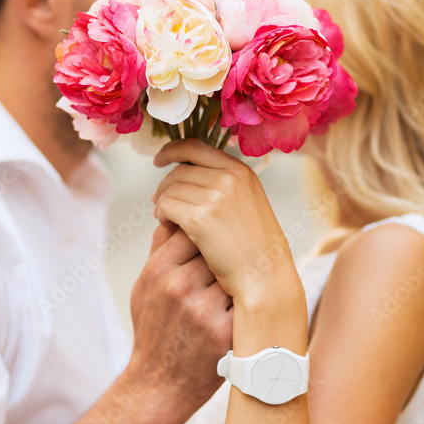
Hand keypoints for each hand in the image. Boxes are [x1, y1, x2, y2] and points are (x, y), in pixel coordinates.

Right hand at [127, 221, 232, 423]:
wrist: (159, 385)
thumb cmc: (153, 332)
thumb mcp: (143, 289)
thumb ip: (159, 251)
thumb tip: (178, 215)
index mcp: (158, 271)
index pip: (192, 229)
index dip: (208, 233)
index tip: (214, 241)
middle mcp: (179, 286)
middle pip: (218, 248)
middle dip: (227, 252)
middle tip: (233, 258)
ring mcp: (203, 309)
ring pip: (236, 271)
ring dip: (240, 274)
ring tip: (239, 282)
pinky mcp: (224, 330)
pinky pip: (245, 300)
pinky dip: (247, 300)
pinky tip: (246, 306)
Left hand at [152, 139, 300, 303]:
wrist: (264, 276)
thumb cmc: (255, 248)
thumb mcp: (248, 203)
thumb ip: (226, 185)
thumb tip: (190, 174)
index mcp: (241, 171)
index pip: (197, 147)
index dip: (173, 150)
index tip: (160, 159)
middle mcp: (229, 178)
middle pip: (179, 170)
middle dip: (164, 185)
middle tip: (158, 202)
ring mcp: (216, 197)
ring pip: (170, 189)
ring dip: (162, 202)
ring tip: (165, 217)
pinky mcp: (201, 219)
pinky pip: (167, 207)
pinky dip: (162, 215)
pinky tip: (167, 225)